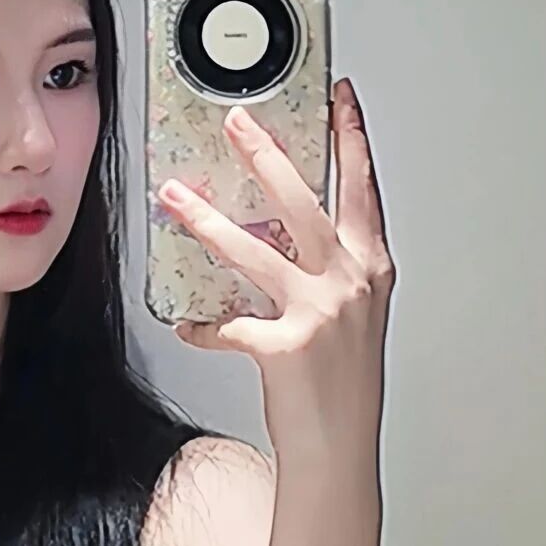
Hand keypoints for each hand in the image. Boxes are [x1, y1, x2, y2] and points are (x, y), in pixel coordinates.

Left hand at [153, 79, 395, 431]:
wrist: (340, 447)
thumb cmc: (344, 383)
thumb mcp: (352, 314)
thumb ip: (327, 268)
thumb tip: (281, 232)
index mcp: (371, 268)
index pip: (362, 188)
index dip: (352, 138)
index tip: (339, 98)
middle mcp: (350, 283)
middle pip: (304, 202)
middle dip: (266, 155)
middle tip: (236, 121)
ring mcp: (320, 314)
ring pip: (254, 251)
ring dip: (207, 221)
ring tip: (175, 195)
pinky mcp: (286, 347)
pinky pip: (227, 324)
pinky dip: (202, 324)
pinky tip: (186, 322)